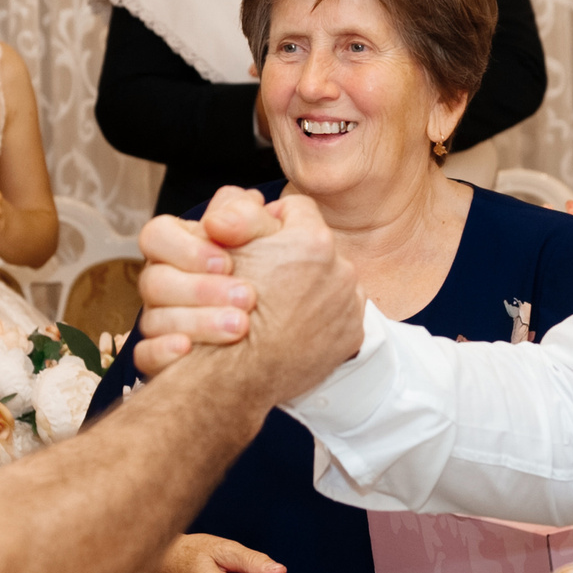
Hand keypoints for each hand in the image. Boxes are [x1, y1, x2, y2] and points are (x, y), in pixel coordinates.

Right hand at [131, 185, 287, 374]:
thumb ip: (249, 216)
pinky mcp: (164, 359)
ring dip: (197, 321)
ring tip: (241, 326)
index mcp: (180, 248)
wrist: (286, 337)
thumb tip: (228, 213)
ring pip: (153, 320)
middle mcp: (164, 283)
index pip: (157, 235)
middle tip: (249, 298)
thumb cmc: (273, 277)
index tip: (228, 262)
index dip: (186, 248)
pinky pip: (145, 357)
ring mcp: (160, 321)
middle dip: (201, 289)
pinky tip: (188, 350)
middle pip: (154, 280)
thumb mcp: (269, 238)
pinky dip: (164, 353)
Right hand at [210, 195, 364, 401]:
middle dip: (294, 257)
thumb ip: (242, 213)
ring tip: (278, 306)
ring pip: (330, 280)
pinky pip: (340, 314)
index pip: (296, 209)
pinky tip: (293, 328)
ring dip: (310, 287)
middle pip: (316, 247)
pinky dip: (321, 318)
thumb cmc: (221, 309)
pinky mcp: (351, 336)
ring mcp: (349, 304)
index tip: (255, 243)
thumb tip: (255, 199)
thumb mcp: (223, 247)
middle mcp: (340, 268)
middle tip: (265, 278)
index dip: (270, 223)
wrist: (234, 373)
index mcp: (311, 240)